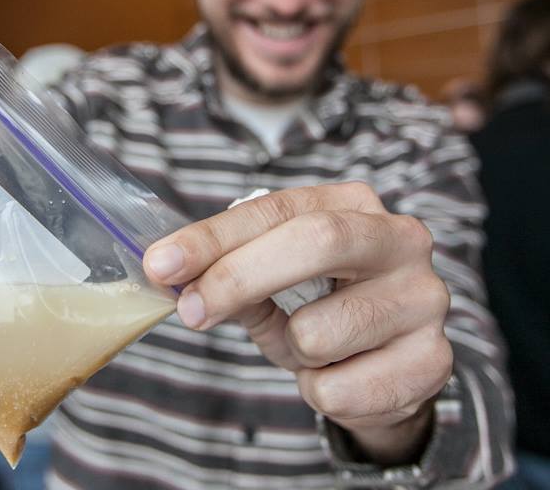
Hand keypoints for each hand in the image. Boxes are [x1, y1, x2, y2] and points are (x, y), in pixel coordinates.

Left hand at [143, 181, 452, 464]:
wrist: (388, 368)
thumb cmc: (320, 307)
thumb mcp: (272, 279)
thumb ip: (228, 268)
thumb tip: (171, 272)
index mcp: (353, 204)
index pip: (275, 209)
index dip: (212, 238)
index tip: (161, 264)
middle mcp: (400, 239)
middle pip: (314, 241)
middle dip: (239, 277)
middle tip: (191, 310)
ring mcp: (425, 300)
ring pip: (318, 332)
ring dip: (289, 350)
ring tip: (310, 346)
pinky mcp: (434, 362)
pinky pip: (339, 388)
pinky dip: (318, 391)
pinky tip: (340, 374)